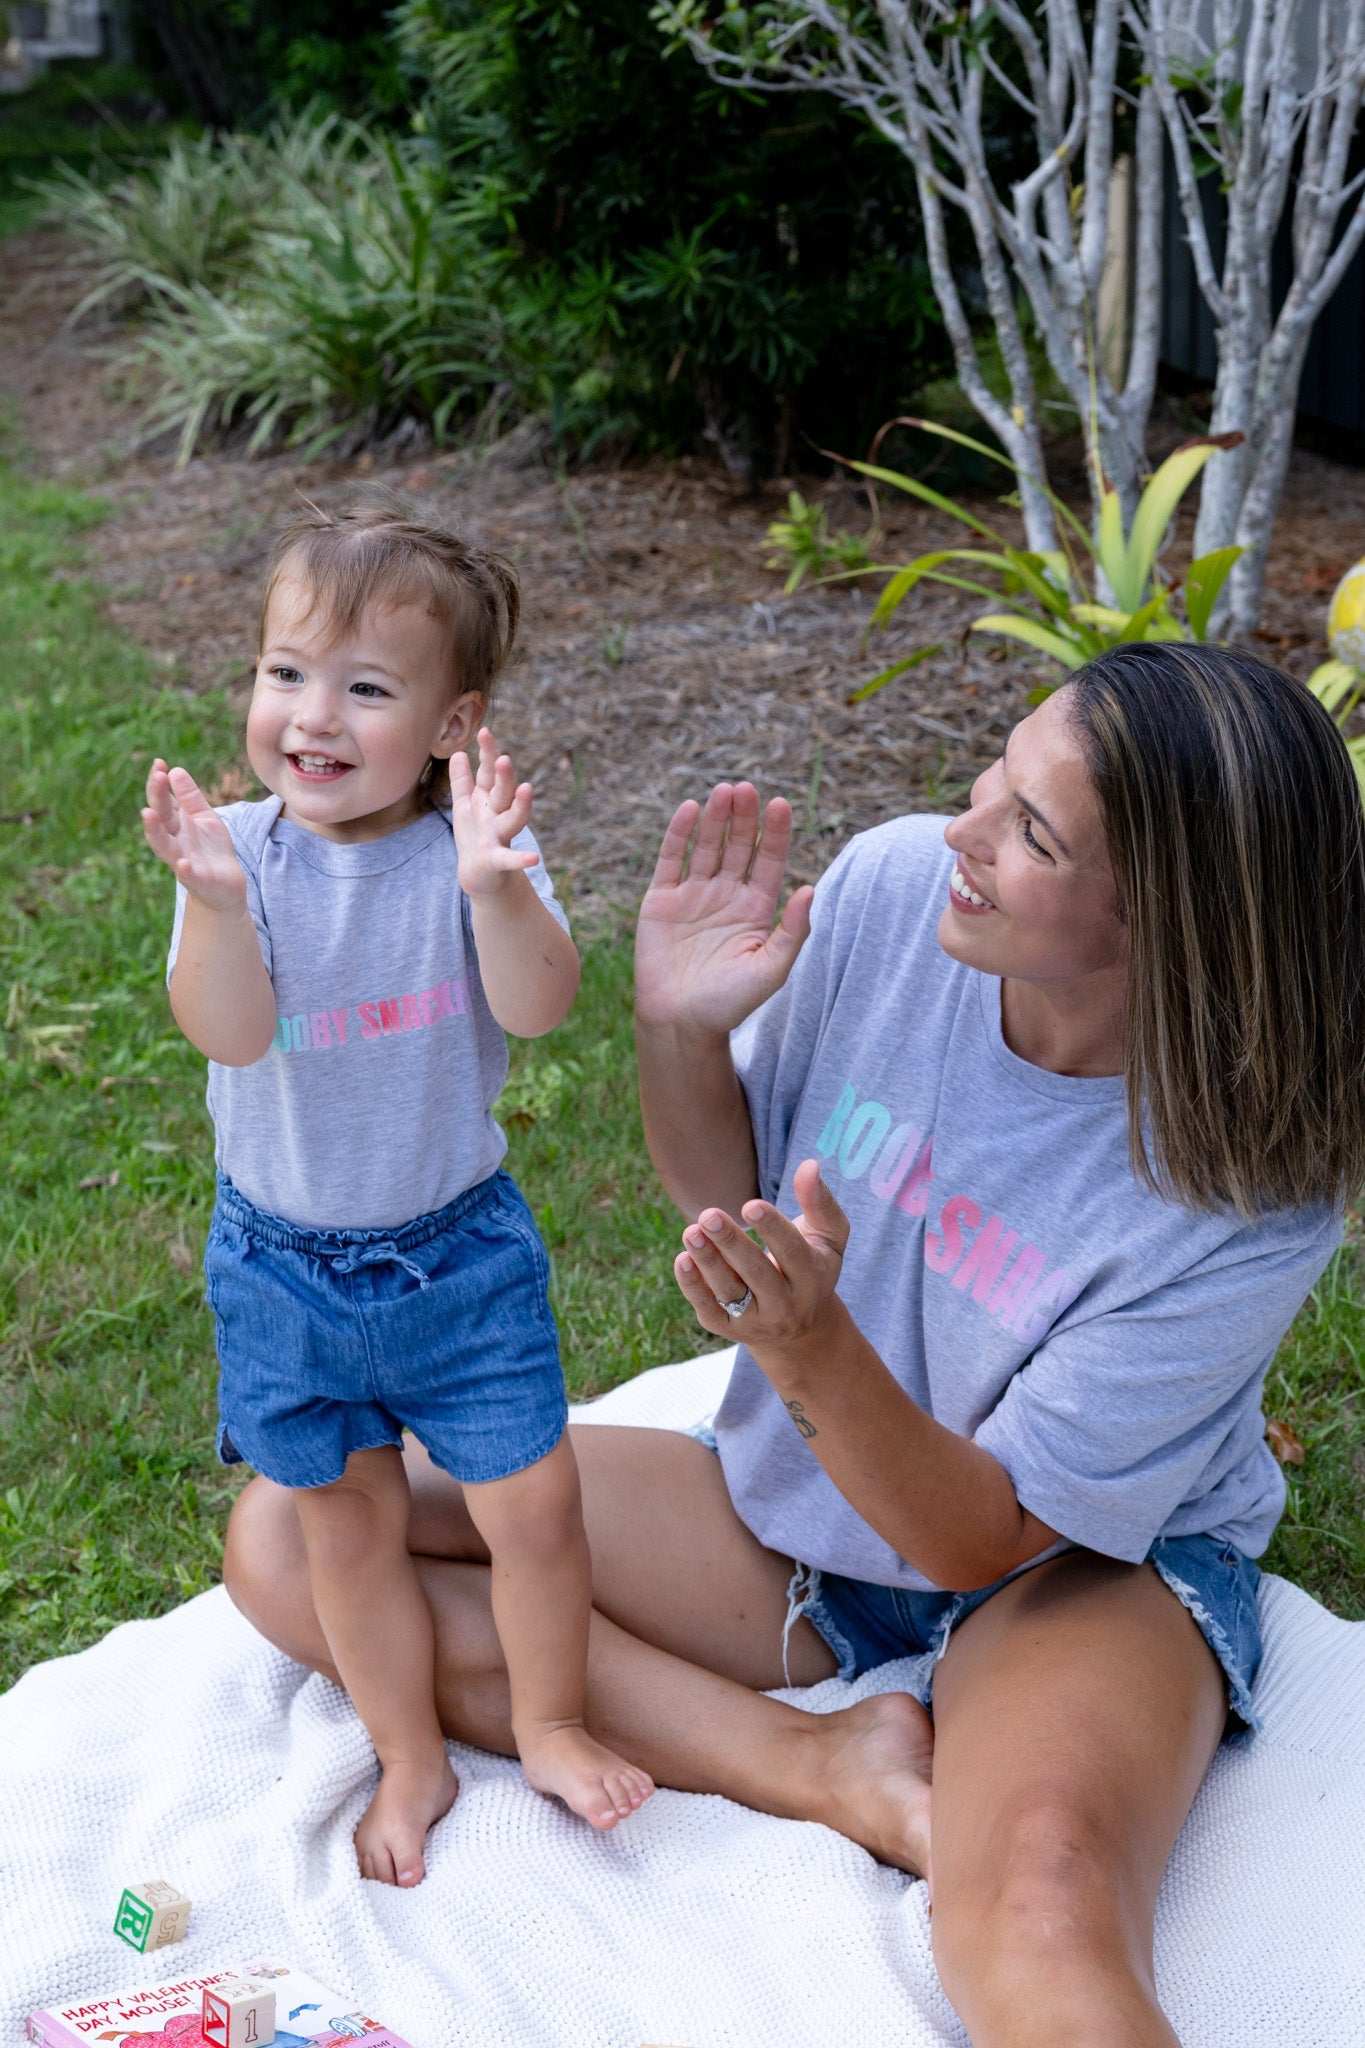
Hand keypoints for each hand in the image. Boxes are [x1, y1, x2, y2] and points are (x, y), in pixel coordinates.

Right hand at [141, 760, 245, 911]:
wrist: (225, 885)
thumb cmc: (211, 849)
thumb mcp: (204, 817)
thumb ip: (191, 797)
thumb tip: (175, 770)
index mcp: (177, 823)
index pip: (164, 800)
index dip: (160, 783)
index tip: (159, 763)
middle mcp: (175, 840)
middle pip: (161, 817)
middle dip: (158, 797)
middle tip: (157, 777)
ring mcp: (183, 860)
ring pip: (163, 846)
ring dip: (154, 830)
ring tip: (147, 813)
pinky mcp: (196, 880)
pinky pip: (187, 875)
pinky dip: (184, 869)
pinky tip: (182, 863)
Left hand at [450, 728, 539, 899]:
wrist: (479, 878)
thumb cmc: (474, 839)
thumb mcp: (466, 808)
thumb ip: (463, 782)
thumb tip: (459, 753)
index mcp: (488, 802)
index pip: (489, 774)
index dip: (488, 754)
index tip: (484, 731)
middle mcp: (498, 816)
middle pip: (503, 792)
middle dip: (504, 776)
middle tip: (504, 758)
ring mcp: (500, 837)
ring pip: (513, 819)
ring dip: (520, 805)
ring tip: (527, 789)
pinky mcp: (498, 860)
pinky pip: (510, 859)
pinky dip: (522, 859)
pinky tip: (534, 859)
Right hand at [635, 782, 812, 1034]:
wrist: (680, 1022)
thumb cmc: (730, 1003)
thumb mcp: (771, 970)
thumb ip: (792, 931)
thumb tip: (811, 889)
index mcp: (755, 909)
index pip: (768, 861)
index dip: (775, 833)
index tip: (781, 805)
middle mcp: (726, 896)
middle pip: (738, 846)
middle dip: (743, 818)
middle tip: (746, 788)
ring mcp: (693, 895)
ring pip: (706, 846)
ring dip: (714, 818)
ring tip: (723, 791)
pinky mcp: (661, 900)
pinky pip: (671, 860)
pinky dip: (678, 834)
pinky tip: (690, 809)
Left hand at [673, 1158, 848, 1357]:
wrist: (802, 1331)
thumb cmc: (813, 1266)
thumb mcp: (828, 1237)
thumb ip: (820, 1202)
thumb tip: (809, 1165)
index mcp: (812, 1278)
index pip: (793, 1253)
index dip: (772, 1229)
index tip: (750, 1204)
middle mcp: (786, 1305)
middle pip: (757, 1274)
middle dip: (732, 1244)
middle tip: (708, 1214)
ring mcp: (757, 1320)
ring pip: (730, 1293)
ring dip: (708, 1263)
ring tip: (691, 1232)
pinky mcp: (730, 1330)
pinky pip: (709, 1311)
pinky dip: (694, 1287)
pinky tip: (682, 1259)